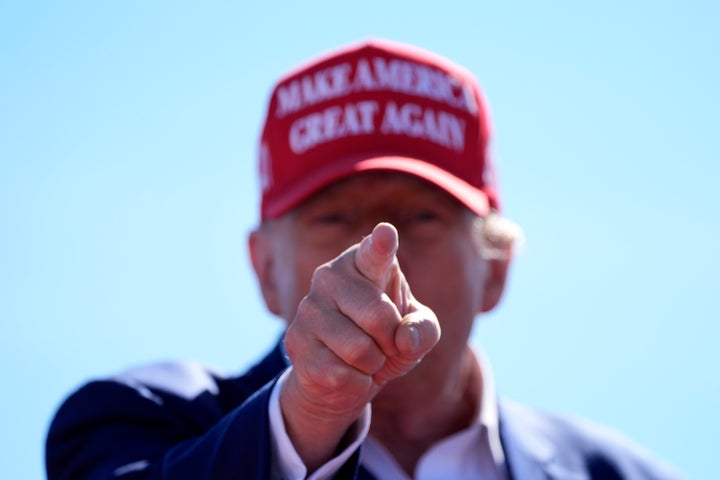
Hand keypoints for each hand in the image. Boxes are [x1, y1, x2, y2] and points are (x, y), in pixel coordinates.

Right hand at [280, 222, 440, 469]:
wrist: (343, 377)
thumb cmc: (384, 340)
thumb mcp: (416, 332)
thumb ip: (424, 330)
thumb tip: (404, 339)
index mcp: (362, 263)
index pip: (374, 253)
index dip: (381, 244)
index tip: (386, 233)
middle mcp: (329, 276)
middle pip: (379, 315)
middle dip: (391, 340)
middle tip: (384, 342)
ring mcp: (308, 309)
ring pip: (360, 349)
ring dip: (373, 363)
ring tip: (363, 357)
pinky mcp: (295, 343)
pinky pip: (341, 374)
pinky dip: (356, 382)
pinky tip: (345, 373)